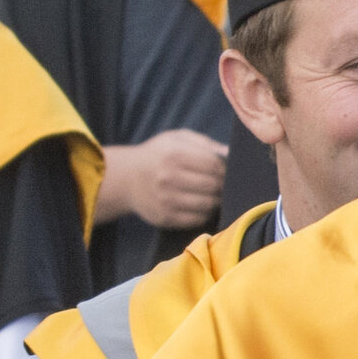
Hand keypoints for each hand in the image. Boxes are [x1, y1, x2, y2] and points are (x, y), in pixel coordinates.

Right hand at [98, 129, 229, 229]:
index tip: (227, 171)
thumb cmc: (158, 154)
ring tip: (215, 195)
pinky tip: (203, 206)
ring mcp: (166, 200)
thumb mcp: (177, 139)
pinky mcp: (165, 217)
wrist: (127, 178)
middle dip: (223, 186)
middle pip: (213, 186)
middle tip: (225, 184)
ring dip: (217, 201)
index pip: (214, 165)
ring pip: (208, 204)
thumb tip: (230, 153)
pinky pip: (197, 219)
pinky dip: (205, 213)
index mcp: (174, 154)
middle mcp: (169, 178)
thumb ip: (204, 143)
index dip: (226, 169)